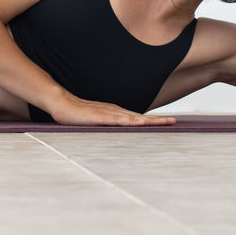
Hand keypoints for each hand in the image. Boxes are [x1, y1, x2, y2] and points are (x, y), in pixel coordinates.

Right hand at [49, 92, 176, 125]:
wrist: (61, 103)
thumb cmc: (76, 114)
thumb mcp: (95, 121)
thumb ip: (106, 124)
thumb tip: (115, 132)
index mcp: (115, 113)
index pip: (138, 118)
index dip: (153, 120)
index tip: (168, 122)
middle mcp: (115, 111)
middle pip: (140, 117)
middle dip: (158, 120)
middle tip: (174, 122)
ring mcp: (108, 113)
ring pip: (133, 118)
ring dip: (149, 121)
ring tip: (164, 122)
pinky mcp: (99, 116)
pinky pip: (117, 119)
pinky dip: (130, 121)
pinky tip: (140, 123)